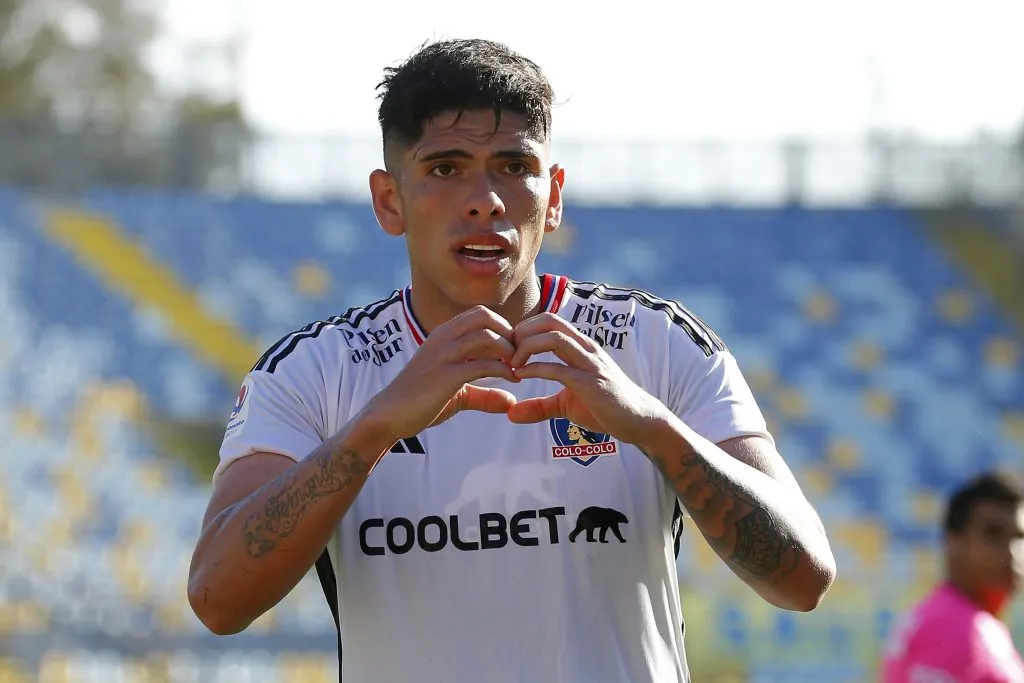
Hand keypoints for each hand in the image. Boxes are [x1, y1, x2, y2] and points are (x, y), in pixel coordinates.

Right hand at [362, 306, 519, 441]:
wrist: (389, 415)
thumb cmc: (420, 401)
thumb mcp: (457, 394)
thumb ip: (484, 395)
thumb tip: (511, 401)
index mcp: (443, 335)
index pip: (479, 314)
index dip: (503, 327)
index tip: (513, 350)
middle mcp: (442, 338)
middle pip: (484, 315)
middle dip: (508, 332)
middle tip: (518, 355)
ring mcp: (443, 355)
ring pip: (485, 335)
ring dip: (508, 350)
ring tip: (517, 367)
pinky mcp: (446, 376)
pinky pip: (482, 364)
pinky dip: (503, 370)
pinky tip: (511, 381)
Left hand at [506, 313, 668, 445]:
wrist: (639, 421)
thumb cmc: (604, 408)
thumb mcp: (566, 405)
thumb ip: (539, 406)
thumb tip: (511, 414)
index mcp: (581, 347)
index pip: (549, 320)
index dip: (524, 329)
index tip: (508, 350)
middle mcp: (586, 348)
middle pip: (549, 321)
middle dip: (522, 332)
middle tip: (506, 353)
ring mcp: (590, 364)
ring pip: (554, 338)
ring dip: (526, 347)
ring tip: (511, 364)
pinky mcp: (592, 384)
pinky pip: (559, 369)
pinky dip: (535, 369)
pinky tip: (520, 376)